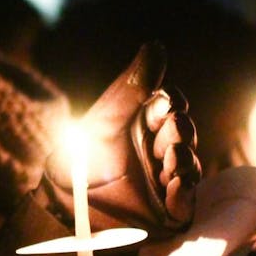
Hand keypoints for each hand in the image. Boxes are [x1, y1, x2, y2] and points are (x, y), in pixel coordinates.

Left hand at [44, 42, 201, 231]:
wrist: (64, 204)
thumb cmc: (81, 158)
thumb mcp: (107, 118)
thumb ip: (133, 85)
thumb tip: (157, 44)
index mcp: (142, 124)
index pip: (170, 105)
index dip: (170, 103)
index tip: (164, 102)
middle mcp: (156, 150)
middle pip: (183, 132)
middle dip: (178, 130)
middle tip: (169, 130)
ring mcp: (164, 180)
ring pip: (190, 164)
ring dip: (183, 158)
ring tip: (172, 158)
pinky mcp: (167, 210)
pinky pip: (186, 199)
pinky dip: (183, 189)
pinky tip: (173, 182)